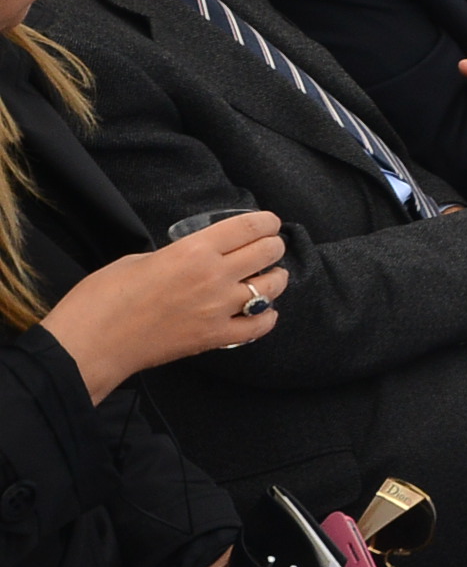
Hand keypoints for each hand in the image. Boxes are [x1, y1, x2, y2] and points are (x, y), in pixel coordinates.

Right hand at [41, 213, 287, 401]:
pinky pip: (258, 327)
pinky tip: (264, 312)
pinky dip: (267, 318)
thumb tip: (194, 257)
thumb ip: (177, 255)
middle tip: (271, 246)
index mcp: (193, 251)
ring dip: (276, 278)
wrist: (91, 344)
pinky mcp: (214, 338)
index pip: (248, 227)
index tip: (270, 222)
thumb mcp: (141, 259)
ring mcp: (218, 309)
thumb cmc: (103, 298)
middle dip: (274, 246)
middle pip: (266, 252)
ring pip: (271, 288)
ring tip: (271, 276)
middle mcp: (213, 277)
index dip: (266, 222)